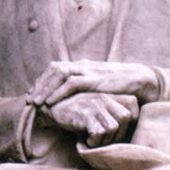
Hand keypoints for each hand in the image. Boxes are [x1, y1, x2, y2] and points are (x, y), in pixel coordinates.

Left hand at [28, 60, 159, 107]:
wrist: (139, 80)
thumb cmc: (121, 87)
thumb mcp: (99, 86)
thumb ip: (86, 89)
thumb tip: (75, 100)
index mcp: (82, 66)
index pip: (56, 69)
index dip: (43, 81)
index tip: (33, 94)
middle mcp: (82, 65)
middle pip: (53, 70)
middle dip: (39, 84)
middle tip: (29, 99)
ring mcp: (88, 70)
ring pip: (58, 75)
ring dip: (45, 89)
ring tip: (36, 103)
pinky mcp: (94, 78)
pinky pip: (71, 83)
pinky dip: (58, 92)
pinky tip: (50, 102)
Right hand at [39, 91, 138, 145]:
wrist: (52, 110)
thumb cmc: (75, 115)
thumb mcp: (96, 112)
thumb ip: (110, 117)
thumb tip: (126, 136)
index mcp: (109, 96)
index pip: (132, 109)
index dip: (127, 125)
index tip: (115, 135)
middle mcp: (104, 98)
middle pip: (125, 119)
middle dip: (116, 136)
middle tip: (102, 142)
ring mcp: (95, 105)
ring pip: (113, 127)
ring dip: (104, 140)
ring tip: (93, 141)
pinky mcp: (85, 113)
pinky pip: (99, 132)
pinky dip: (94, 141)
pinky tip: (85, 141)